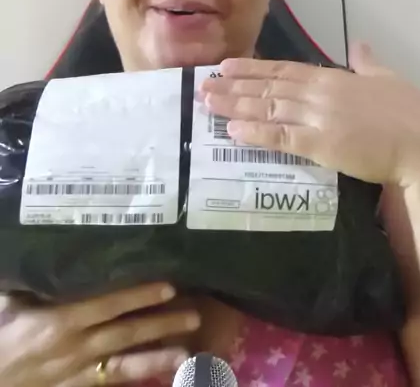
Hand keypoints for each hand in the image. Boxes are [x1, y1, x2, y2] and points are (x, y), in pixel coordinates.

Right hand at [0, 282, 200, 386]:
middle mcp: (75, 348)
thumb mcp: (11, 302)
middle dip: (161, 324)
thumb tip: (53, 252)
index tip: (168, 286)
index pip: (108, 305)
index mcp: (60, 321)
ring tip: (186, 354)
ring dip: (157, 359)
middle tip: (193, 315)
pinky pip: (110, 385)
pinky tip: (159, 377)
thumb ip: (35, 281)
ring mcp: (77, 374)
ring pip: (124, 366)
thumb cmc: (0, 334)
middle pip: (126, 335)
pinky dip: (134, 380)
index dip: (139, 296)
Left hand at [201, 43, 419, 188]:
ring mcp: (316, 118)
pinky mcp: (319, 144)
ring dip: (234, 105)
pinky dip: (255, 132)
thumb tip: (359, 44)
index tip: (226, 66)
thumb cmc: (410, 112)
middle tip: (202, 84)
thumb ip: (368, 60)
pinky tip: (233, 130)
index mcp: (332, 77)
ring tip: (206, 102)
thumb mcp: (388, 77)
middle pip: (267, 87)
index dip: (252, 69)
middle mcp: (318, 93)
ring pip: (266, 108)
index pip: (283, 70)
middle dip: (233, 86)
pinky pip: (280, 136)